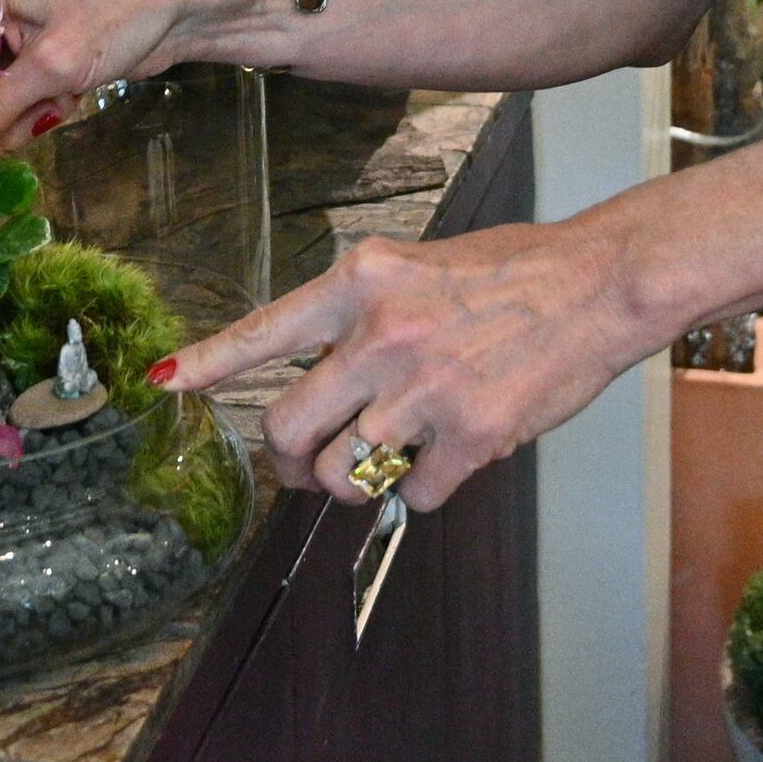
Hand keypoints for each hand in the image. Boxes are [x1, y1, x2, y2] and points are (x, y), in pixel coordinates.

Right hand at [0, 0, 239, 148]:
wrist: (183, 1)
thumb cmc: (121, 10)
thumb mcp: (57, 63)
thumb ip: (3, 104)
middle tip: (38, 109)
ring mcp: (9, 30)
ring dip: (27, 109)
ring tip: (65, 94)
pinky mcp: (35, 53)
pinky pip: (19, 96)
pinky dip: (45, 105)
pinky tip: (74, 92)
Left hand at [155, 214, 659, 514]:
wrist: (598, 284)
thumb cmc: (513, 270)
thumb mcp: (415, 266)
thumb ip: (360, 315)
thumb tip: (320, 376)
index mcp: (359, 283)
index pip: (262, 331)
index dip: (206, 365)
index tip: (164, 385)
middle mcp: (378, 336)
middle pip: (285, 429)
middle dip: (287, 461)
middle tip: (305, 465)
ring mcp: (422, 392)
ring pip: (340, 476)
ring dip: (355, 482)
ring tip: (388, 456)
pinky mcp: (469, 438)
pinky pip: (410, 495)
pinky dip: (421, 489)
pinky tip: (448, 456)